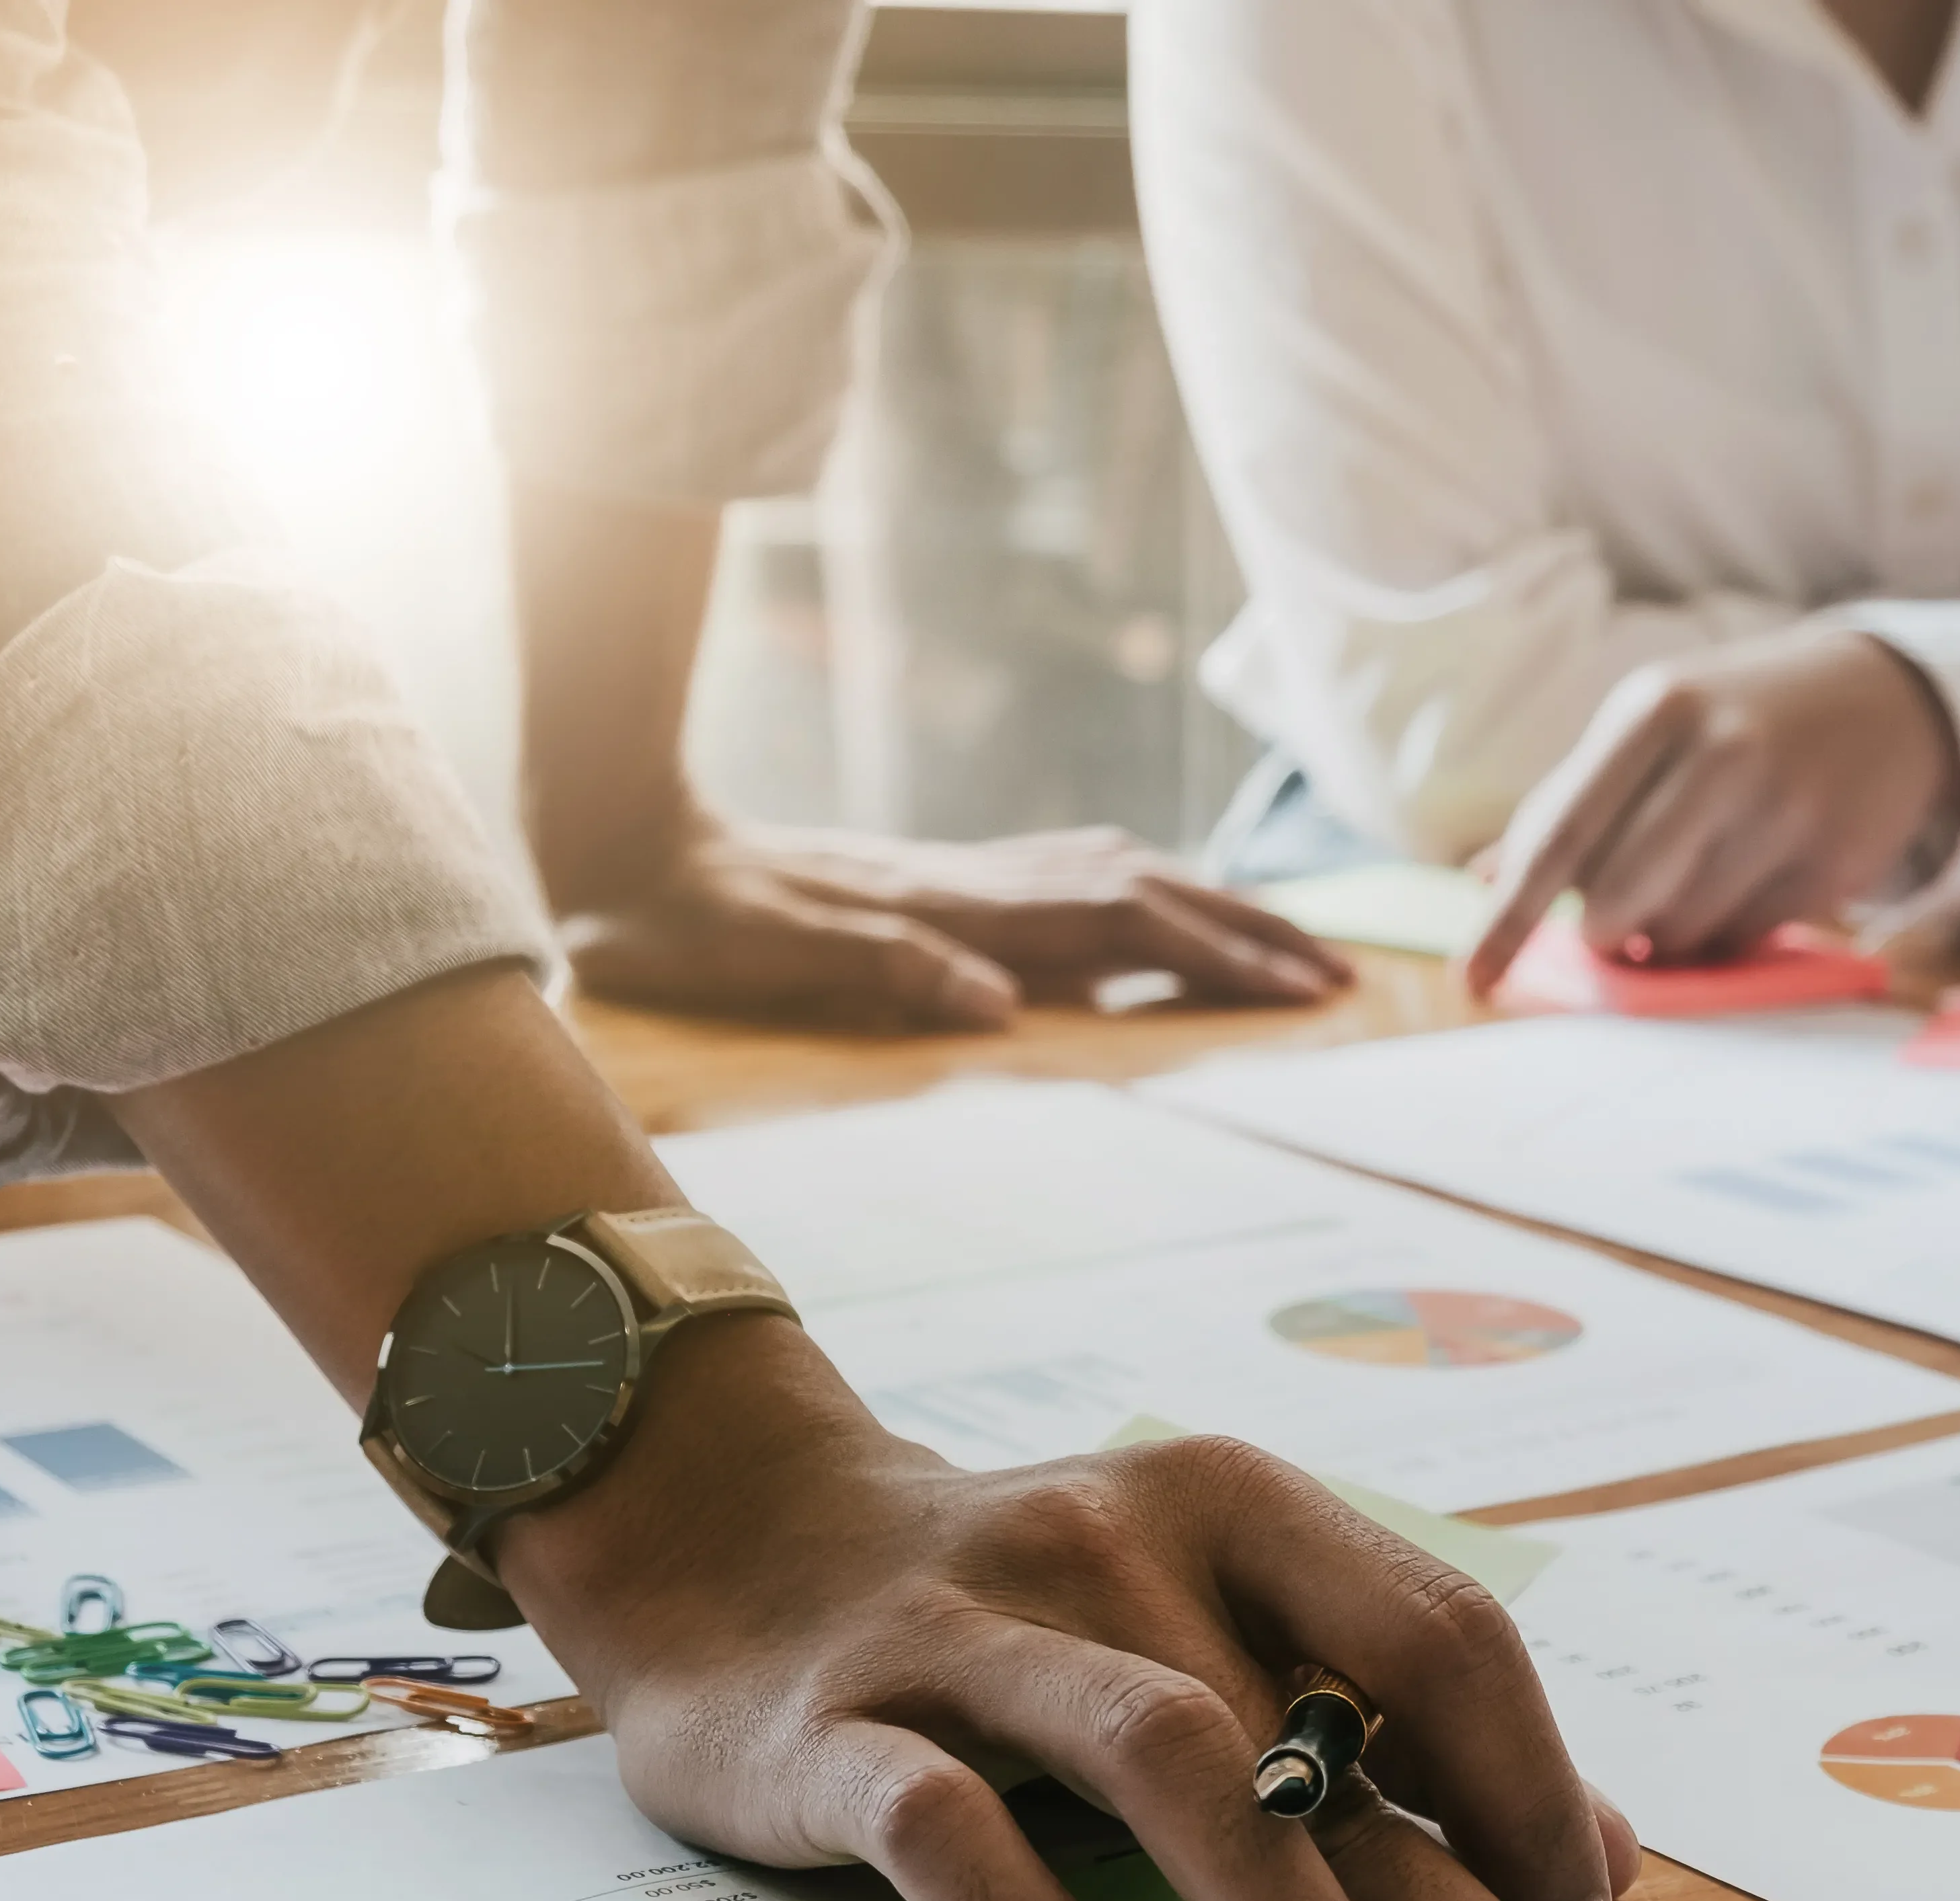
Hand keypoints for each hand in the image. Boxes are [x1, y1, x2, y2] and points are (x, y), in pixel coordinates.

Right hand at [499, 1315, 1662, 1900]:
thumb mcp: (1214, 1612)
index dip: (1537, 1798)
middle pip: (1332, 1744)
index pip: (1440, 1642)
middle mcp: (1117, 1543)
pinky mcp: (837, 1725)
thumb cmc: (1029, 1613)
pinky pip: (956, 1833)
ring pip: (1169, 1767)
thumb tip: (1605, 1863)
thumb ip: (1392, 1721)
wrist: (734, 1534)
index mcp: (1234, 1508)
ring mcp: (971, 1627)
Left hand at [561, 818, 1353, 1032]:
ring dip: (1213, 910)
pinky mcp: (942, 875)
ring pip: (1124, 877)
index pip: (1123, 930)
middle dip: (1252, 936)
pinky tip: (1163, 907)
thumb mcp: (767, 958)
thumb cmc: (684, 920)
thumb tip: (1001, 1009)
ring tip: (1287, 948)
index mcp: (955, 913)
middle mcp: (975, 883)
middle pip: (1150, 895)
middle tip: (1343, 981)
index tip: (1307, 994)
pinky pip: (1081, 878)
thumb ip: (885, 972)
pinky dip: (1150, 893)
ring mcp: (963, 872)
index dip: (1222, 960)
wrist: (616, 832)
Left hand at [1467, 626, 1959, 992]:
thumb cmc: (1734, 722)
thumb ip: (1569, 802)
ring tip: (1692, 886)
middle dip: (1605, 932)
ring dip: (1668, 935)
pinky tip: (1746, 883)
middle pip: (1617, 900)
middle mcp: (1722, 752)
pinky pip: (1745, 941)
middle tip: (1618, 923)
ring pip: (1682, 931)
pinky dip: (1727, 933)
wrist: (1882, 701)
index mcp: (1655, 710)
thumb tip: (1482, 881)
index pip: (1561, 834)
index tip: (1471, 980)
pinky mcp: (1833, 860)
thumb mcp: (1650, 730)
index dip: (1509, 918)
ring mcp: (1786, 806)